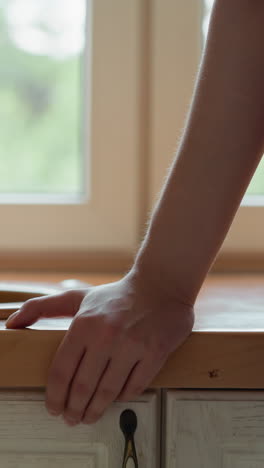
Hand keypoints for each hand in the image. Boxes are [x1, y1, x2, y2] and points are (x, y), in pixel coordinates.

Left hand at [5, 271, 193, 425]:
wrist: (159, 286)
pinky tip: (115, 398)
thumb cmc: (116, 295)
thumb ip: (42, 307)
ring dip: (95, 410)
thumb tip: (12, 322)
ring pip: (107, 392)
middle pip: (82, 387)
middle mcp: (106, 337)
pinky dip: (122, 398)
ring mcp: (132, 346)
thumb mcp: (77, 297)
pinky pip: (133, 387)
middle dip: (73, 409)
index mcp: (84, 324)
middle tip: (71, 418)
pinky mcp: (154, 353)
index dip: (54, 395)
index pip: (61, 370)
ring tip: (89, 416)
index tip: (54, 407)